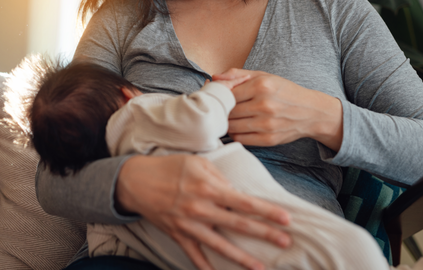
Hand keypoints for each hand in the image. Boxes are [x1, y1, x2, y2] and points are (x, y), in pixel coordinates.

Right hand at [115, 154, 291, 269]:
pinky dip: (206, 268)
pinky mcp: (178, 235)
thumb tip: (237, 193)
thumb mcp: (196, 163)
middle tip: (286, 241)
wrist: (135, 181)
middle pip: (238, 225)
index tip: (286, 218)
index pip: (244, 202)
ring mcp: (188, 225)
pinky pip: (195, 256)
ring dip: (242, 258)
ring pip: (220, 246)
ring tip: (260, 268)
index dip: (267, 211)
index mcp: (208, 188)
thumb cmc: (169, 168)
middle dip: (264, 234)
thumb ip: (219, 178)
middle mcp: (200, 209)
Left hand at [212, 68, 343, 150]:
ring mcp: (266, 124)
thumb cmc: (285, 92)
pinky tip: (239, 127)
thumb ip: (237, 74)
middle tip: (219, 108)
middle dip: (220, 110)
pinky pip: (240, 139)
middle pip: (227, 111)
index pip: (227, 93)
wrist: (311, 112)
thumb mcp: (264, 76)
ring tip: (229, 117)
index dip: (218, 96)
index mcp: (262, 86)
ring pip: (231, 126)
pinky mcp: (268, 139)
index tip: (216, 97)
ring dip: (226, 123)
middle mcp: (264, 105)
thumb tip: (214, 78)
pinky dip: (235, 134)